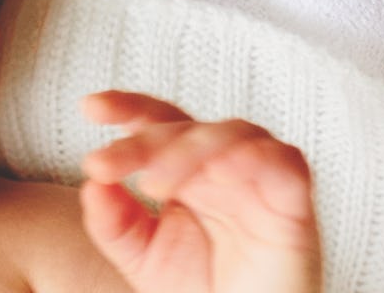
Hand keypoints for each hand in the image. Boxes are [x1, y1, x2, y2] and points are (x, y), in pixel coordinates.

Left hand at [78, 91, 320, 292]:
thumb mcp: (140, 256)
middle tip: (104, 167)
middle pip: (185, 128)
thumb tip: (92, 183)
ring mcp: (258, 181)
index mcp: (184, 170)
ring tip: (153, 185)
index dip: (128, 107)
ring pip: (232, 133)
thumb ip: (112, 222)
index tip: (90, 107)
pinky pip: (285, 162)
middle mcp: (221, 167)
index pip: (158, 123)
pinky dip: (254, 157)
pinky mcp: (293, 202)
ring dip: (188, 150)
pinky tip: (220, 171)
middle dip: (142, 143)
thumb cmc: (198, 288)